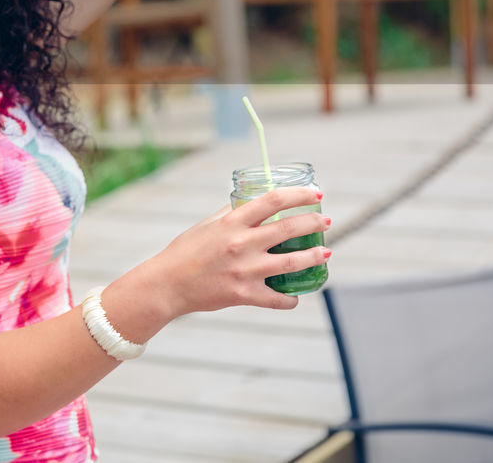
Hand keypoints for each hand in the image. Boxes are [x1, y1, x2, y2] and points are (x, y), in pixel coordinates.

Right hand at [145, 187, 330, 315]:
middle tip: (324, 221)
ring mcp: (245, 271)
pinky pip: (278, 299)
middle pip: (289, 228)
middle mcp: (241, 244)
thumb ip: (230, 214)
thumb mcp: (206, 225)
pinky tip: (296, 295)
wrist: (167, 285)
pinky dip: (291, 298)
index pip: (273, 200)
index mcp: (231, 222)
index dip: (299, 195)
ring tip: (325, 252)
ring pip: (292, 262)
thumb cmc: (184, 252)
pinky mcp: (244, 295)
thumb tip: (249, 202)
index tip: (315, 193)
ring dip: (314, 256)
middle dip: (313, 223)